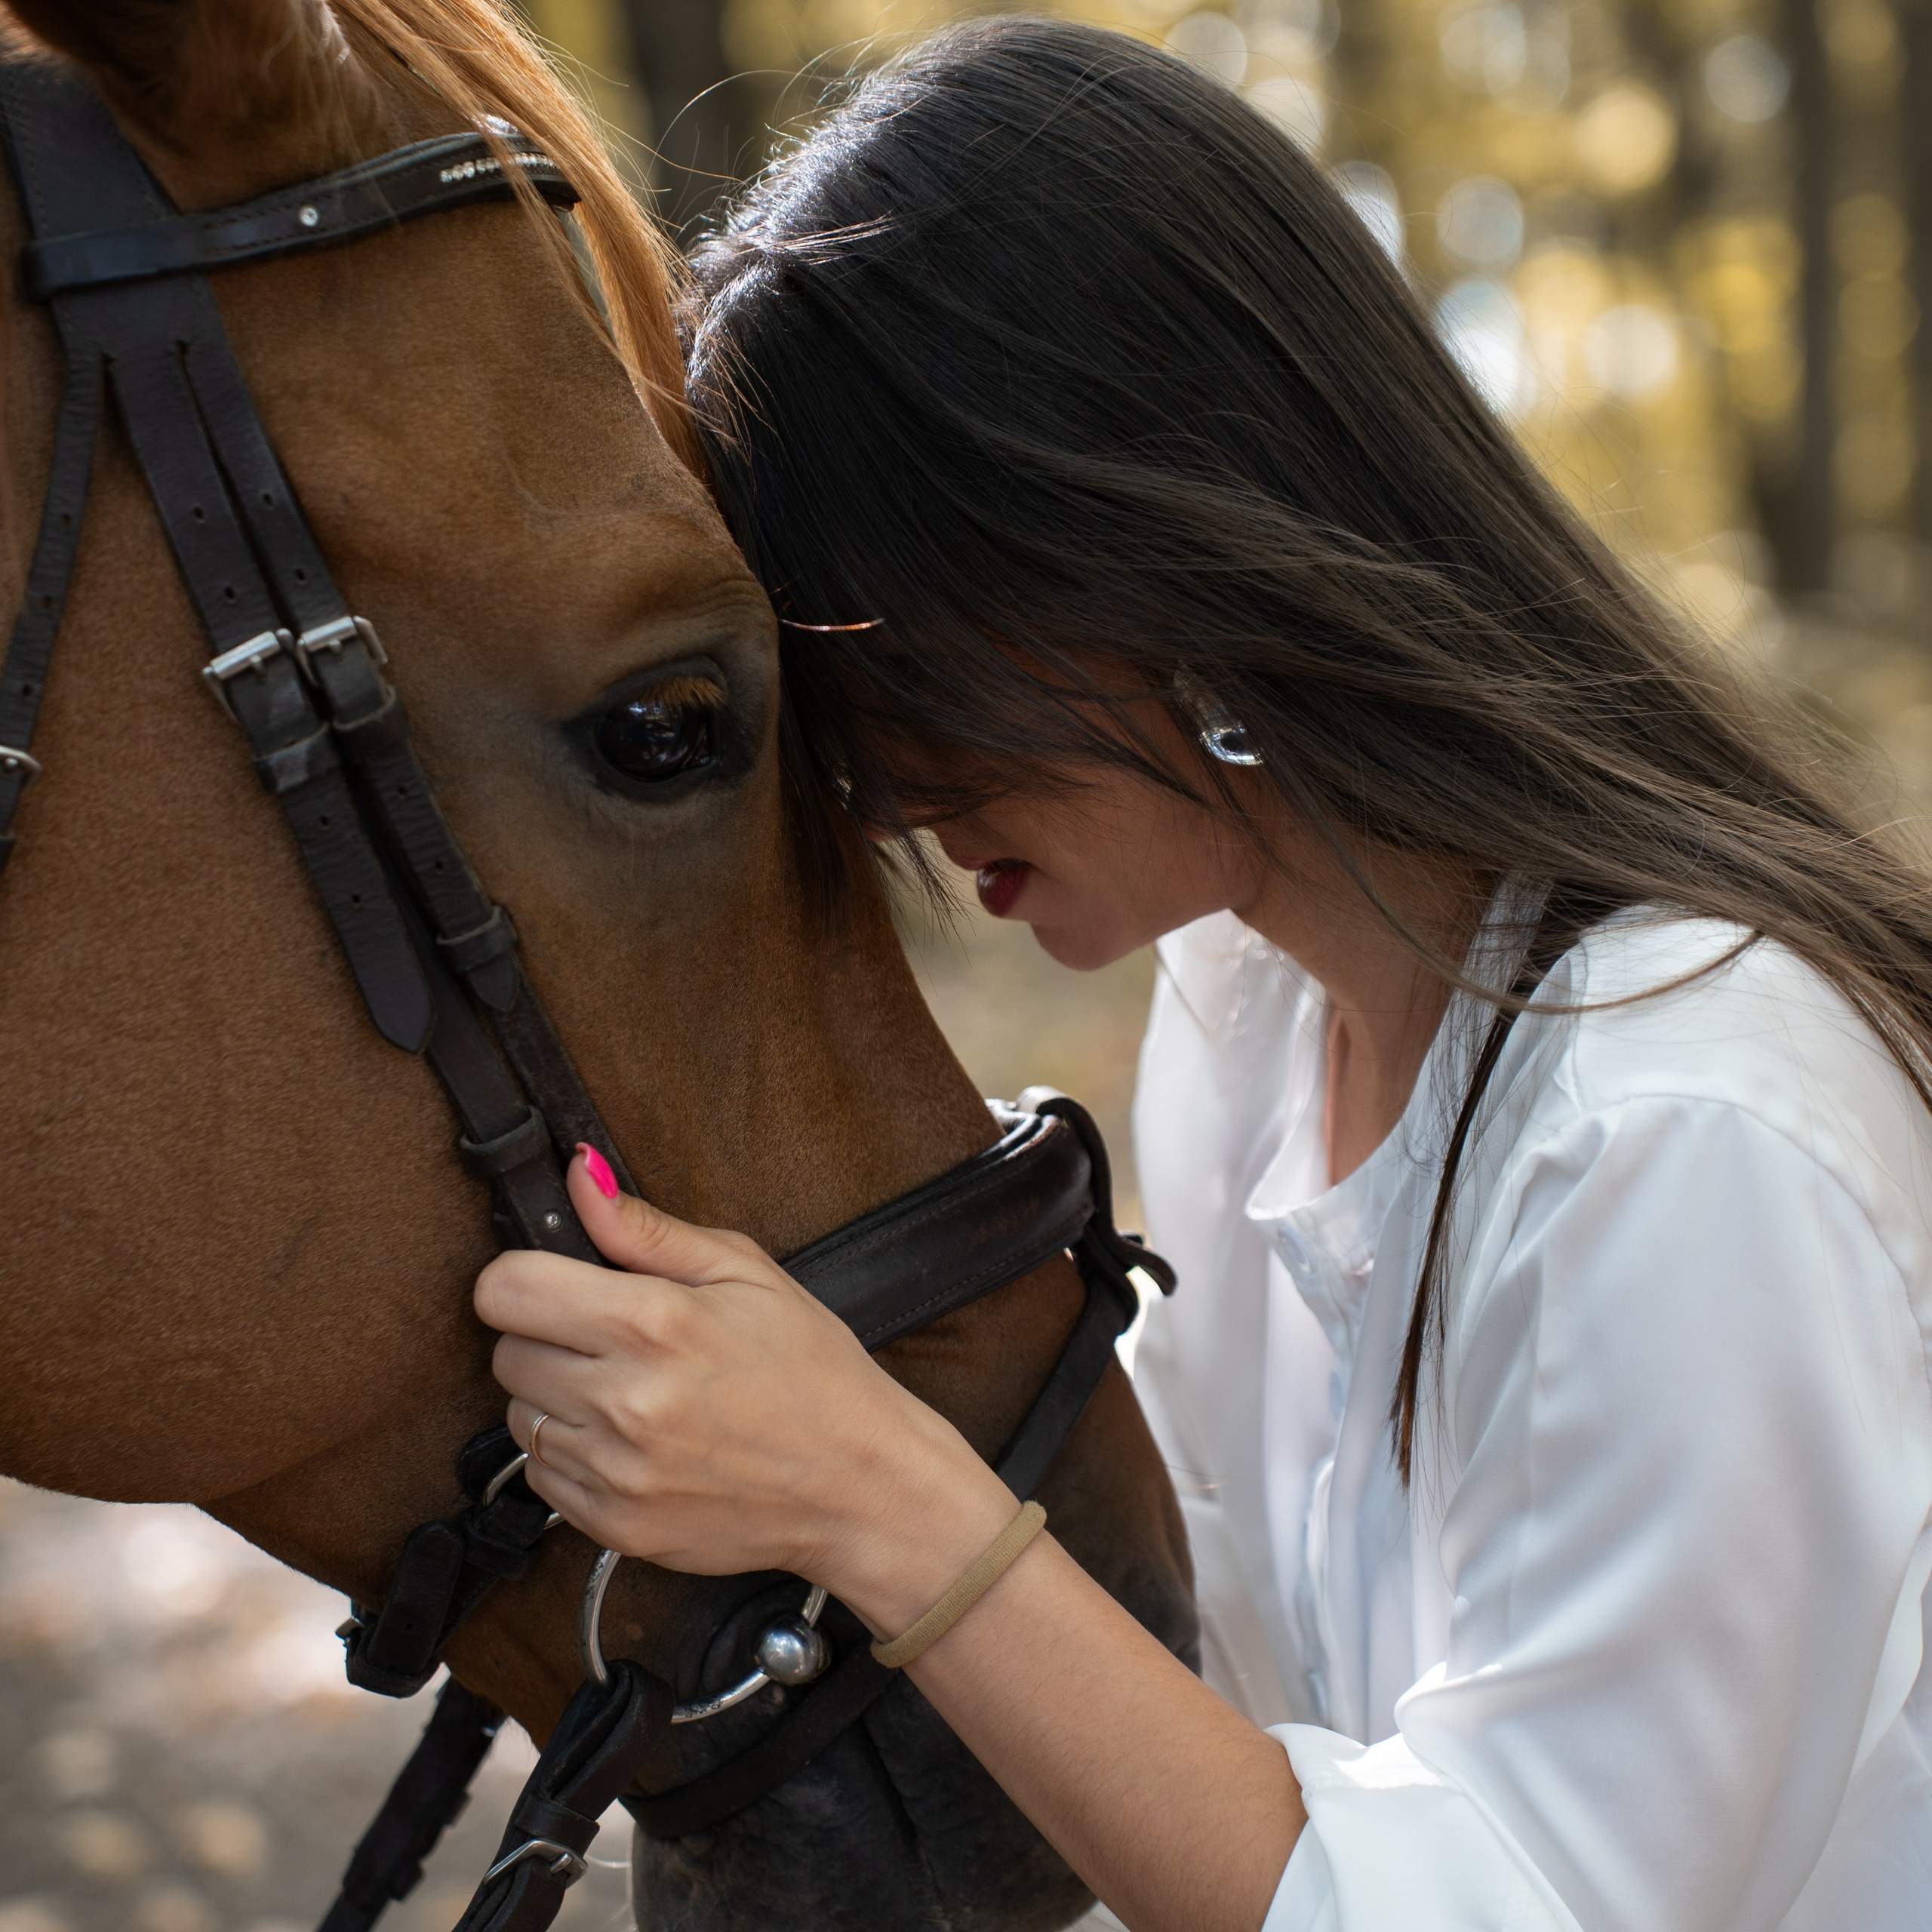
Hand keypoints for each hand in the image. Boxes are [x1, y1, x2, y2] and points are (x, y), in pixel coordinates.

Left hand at [473, 1150, 1012, 1620]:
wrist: (860, 1486)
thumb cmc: (813, 1371)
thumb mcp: (747, 1273)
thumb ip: (646, 1228)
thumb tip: (579, 1177)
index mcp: (653, 1323)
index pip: (506, 1289)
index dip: (526, 1277)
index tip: (557, 1283)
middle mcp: (623, 1401)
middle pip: (506, 1351)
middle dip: (550, 1337)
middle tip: (617, 1341)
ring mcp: (616, 1471)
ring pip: (518, 1416)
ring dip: (558, 1399)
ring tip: (632, 1393)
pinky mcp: (613, 1526)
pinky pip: (543, 1474)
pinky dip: (574, 1455)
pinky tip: (634, 1442)